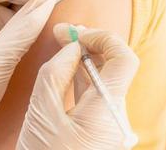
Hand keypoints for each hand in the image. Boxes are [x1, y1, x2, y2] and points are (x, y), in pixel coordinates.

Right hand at [16, 23, 139, 149]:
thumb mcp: (41, 114)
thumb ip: (55, 75)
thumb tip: (72, 47)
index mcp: (106, 110)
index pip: (123, 59)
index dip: (103, 37)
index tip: (77, 33)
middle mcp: (117, 117)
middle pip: (114, 68)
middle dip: (89, 45)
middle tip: (62, 33)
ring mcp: (111, 126)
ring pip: (104, 82)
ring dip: (84, 62)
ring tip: (62, 45)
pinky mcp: (102, 133)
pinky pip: (98, 98)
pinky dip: (83, 81)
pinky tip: (67, 72)